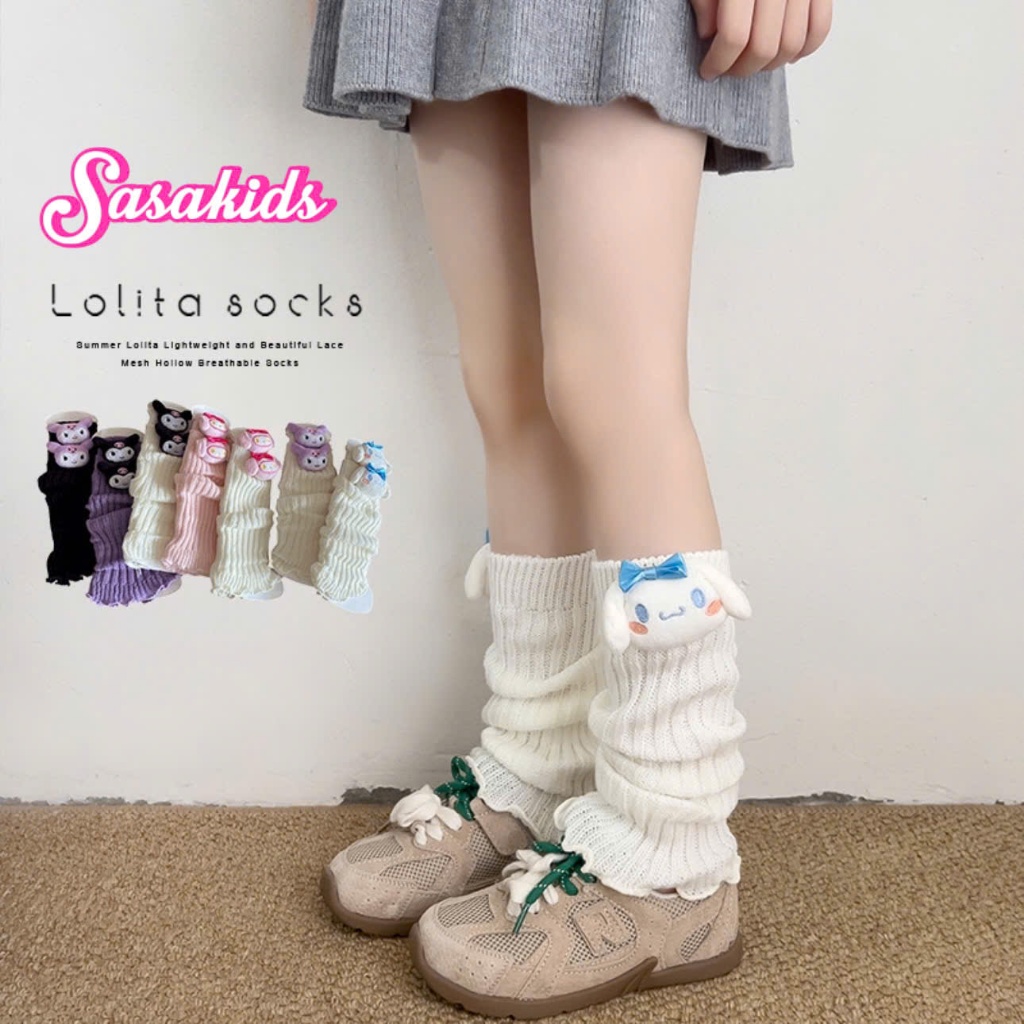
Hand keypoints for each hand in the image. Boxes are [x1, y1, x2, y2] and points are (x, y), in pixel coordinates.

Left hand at [690, 0, 832, 79]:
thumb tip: (709, 34)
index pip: (735, 35)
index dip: (719, 61)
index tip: (708, 70)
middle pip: (764, 46)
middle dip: (742, 68)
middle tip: (728, 69)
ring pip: (792, 44)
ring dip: (770, 65)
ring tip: (751, 62)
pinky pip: (820, 27)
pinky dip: (804, 50)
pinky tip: (784, 55)